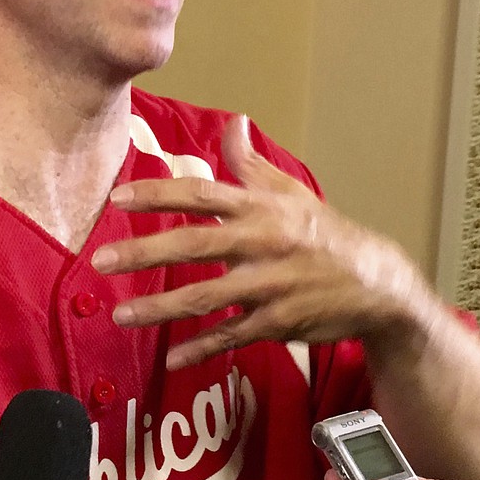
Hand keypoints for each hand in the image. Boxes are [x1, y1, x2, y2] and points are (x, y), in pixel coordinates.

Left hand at [92, 115, 438, 368]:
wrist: (377, 284)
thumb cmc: (325, 234)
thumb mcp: (292, 193)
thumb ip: (251, 164)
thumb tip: (232, 122)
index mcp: (262, 209)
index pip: (201, 195)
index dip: (158, 195)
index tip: (119, 198)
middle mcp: (264, 243)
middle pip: (195, 245)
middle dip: (144, 253)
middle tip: (102, 260)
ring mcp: (272, 286)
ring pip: (207, 297)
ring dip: (161, 309)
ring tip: (121, 314)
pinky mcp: (279, 322)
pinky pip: (233, 336)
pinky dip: (202, 348)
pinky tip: (172, 357)